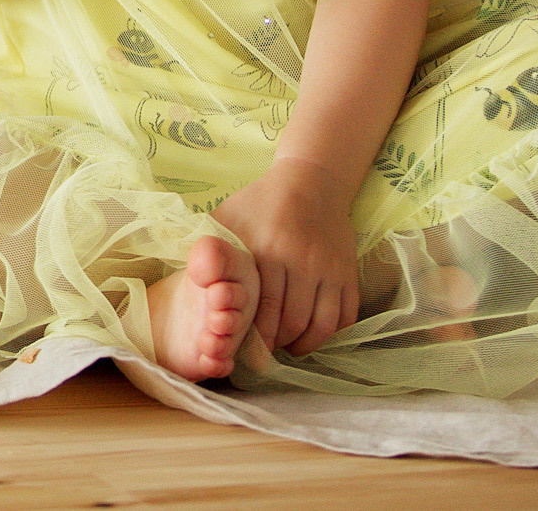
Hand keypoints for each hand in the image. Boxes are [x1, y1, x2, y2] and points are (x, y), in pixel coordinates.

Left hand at [211, 159, 358, 356]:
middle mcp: (303, 262)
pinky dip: (329, 334)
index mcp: (268, 251)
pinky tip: (310, 333)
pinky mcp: (349, 273)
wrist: (310, 182)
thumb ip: (209, 249)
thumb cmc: (260, 203)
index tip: (243, 348)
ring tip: (286, 345)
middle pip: (292, 322)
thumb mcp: (227, 217)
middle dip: (276, 345)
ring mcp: (330, 269)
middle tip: (262, 354)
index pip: (264, 309)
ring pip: (321, 325)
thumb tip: (188, 281)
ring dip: (303, 344)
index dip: (254, 336)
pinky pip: (345, 317)